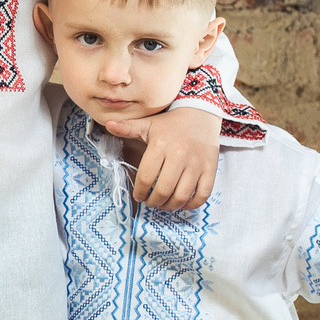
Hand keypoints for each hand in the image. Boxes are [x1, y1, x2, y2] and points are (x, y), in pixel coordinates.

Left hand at [103, 101, 222, 210]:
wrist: (201, 113)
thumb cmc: (171, 123)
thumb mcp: (148, 124)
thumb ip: (127, 128)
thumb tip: (108, 124)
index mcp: (161, 145)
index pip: (146, 177)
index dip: (140, 192)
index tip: (139, 196)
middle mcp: (180, 155)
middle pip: (164, 190)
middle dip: (154, 202)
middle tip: (151, 202)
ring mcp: (197, 163)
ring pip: (182, 195)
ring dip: (171, 206)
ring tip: (164, 204)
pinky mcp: (210, 168)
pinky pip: (202, 194)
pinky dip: (192, 204)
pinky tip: (183, 203)